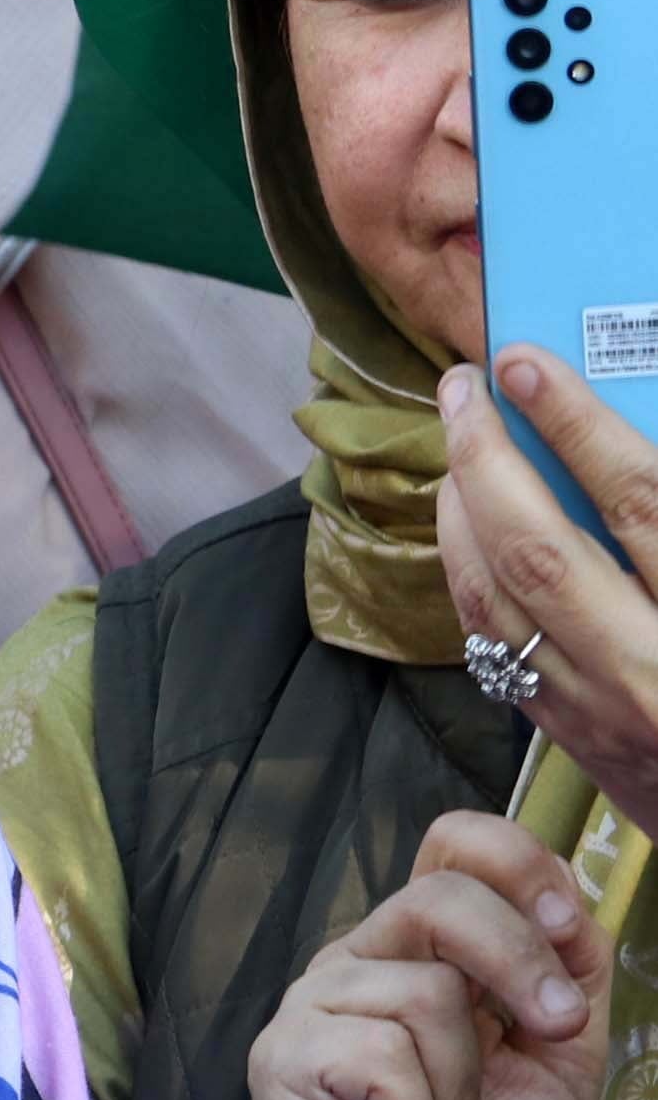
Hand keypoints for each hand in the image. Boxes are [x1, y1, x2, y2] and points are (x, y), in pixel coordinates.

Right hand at [245, 812, 610, 1099]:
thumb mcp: (558, 1063)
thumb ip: (563, 976)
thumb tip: (565, 905)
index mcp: (427, 953)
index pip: (453, 846)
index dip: (514, 861)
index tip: (563, 924)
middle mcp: (363, 963)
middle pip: (441, 894)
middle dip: (519, 965)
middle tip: (548, 1037)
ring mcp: (313, 1006)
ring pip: (424, 994)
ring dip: (464, 1094)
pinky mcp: (279, 1057)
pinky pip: (380, 1055)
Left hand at [436, 348, 657, 829]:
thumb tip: (637, 410)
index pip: (644, 501)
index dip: (578, 424)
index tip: (525, 363)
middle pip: (541, 546)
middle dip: (487, 453)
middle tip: (464, 383)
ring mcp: (608, 710)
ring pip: (495, 594)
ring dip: (461, 506)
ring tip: (460, 439)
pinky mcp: (574, 736)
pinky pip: (491, 642)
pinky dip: (467, 568)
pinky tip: (468, 520)